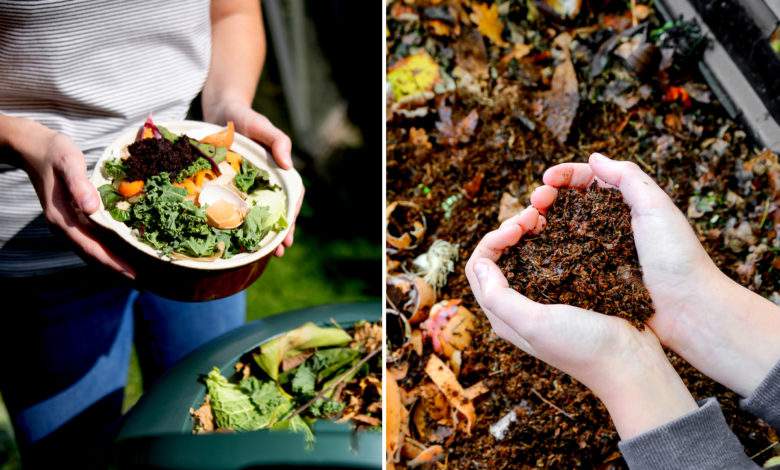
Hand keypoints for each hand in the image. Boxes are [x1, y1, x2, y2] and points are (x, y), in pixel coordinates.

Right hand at [20, 126, 133, 277]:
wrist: (34, 148)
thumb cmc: (54, 153)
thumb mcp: (68, 163)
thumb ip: (79, 185)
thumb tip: (92, 208)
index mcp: (62, 218)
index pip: (90, 247)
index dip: (111, 262)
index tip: (131, 273)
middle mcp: (63, 226)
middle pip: (91, 254)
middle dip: (115, 268)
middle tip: (141, 279)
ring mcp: (66, 224)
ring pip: (90, 250)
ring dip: (110, 262)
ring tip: (134, 271)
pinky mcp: (70, 219)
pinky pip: (90, 240)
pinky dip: (105, 249)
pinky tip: (120, 251)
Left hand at [205, 99, 301, 256]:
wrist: (221, 111)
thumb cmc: (246, 118)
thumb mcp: (263, 127)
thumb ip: (278, 141)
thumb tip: (288, 165)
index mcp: (278, 171)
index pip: (292, 197)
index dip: (292, 215)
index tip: (288, 232)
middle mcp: (266, 182)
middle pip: (277, 210)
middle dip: (279, 232)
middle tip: (279, 251)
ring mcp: (248, 186)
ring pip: (258, 213)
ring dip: (261, 233)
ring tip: (262, 254)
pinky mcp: (229, 186)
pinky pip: (235, 207)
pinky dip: (238, 223)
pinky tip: (235, 238)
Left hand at [465, 207, 696, 438]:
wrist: (631, 362)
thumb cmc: (582, 346)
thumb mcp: (535, 323)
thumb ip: (499, 297)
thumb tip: (481, 263)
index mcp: (503, 315)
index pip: (479, 267)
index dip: (492, 240)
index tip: (517, 228)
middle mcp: (518, 306)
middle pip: (498, 257)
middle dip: (509, 230)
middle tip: (533, 215)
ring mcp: (544, 297)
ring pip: (523, 254)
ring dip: (528, 232)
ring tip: (545, 216)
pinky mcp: (568, 291)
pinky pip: (549, 257)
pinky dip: (549, 238)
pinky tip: (562, 228)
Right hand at [534, 153, 779, 396]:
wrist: (687, 309)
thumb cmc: (677, 257)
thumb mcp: (656, 207)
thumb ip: (628, 178)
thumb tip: (594, 157)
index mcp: (625, 205)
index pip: (588, 180)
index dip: (564, 176)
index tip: (546, 180)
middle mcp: (608, 226)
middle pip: (568, 204)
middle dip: (547, 197)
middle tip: (534, 203)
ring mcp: (597, 253)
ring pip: (561, 230)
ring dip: (541, 223)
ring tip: (528, 224)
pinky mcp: (591, 279)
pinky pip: (563, 260)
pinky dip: (546, 252)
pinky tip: (533, 250)